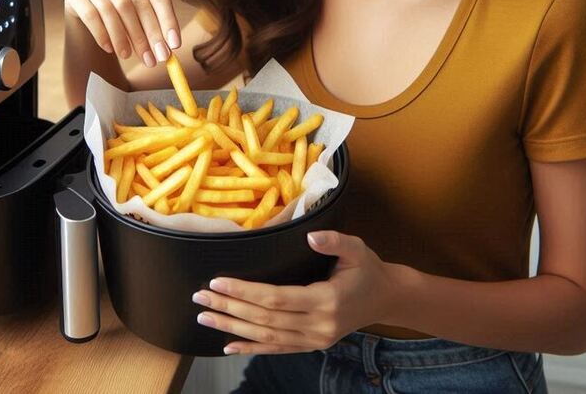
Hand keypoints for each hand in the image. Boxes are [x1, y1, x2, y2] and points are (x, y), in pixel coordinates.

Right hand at [60, 0, 180, 66]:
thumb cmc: (124, 3)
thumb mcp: (143, 5)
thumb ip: (157, 22)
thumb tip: (169, 49)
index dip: (168, 20)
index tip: (175, 45)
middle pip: (136, 3)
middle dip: (148, 34)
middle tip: (156, 58)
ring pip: (113, 9)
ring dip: (124, 38)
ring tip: (130, 57)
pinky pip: (91, 15)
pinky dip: (103, 35)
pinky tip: (110, 50)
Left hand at [192, 231, 399, 354]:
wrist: (386, 298)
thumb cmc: (367, 268)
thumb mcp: (356, 248)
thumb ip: (334, 241)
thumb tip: (311, 235)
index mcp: (325, 301)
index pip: (275, 298)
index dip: (244, 291)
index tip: (218, 280)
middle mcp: (317, 326)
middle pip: (264, 320)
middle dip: (229, 307)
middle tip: (200, 295)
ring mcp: (314, 340)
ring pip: (266, 337)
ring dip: (232, 327)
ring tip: (205, 315)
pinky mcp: (311, 345)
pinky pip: (277, 349)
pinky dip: (251, 348)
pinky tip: (229, 345)